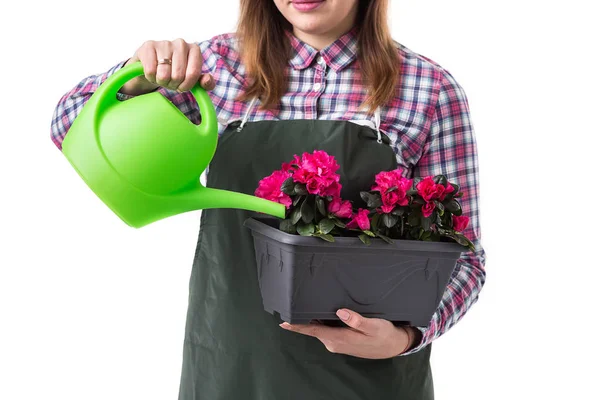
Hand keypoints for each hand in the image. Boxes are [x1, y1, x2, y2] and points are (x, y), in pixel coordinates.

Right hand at [119, 39, 215, 95]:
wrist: (154, 65)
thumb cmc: (175, 72)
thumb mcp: (193, 79)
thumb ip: (206, 82)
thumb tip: (207, 80)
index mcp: (195, 50)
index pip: (193, 74)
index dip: (186, 86)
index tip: (181, 87)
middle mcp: (181, 43)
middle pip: (178, 76)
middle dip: (172, 84)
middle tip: (170, 81)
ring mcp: (165, 43)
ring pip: (164, 75)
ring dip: (161, 81)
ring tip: (161, 76)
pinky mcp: (149, 45)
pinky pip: (150, 71)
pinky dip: (150, 77)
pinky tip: (152, 72)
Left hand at [279, 309, 418, 358]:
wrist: (393, 346)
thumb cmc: (383, 335)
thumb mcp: (373, 326)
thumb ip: (356, 320)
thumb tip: (340, 312)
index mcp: (339, 338)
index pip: (313, 331)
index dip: (297, 326)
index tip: (284, 322)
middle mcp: (334, 343)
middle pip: (313, 329)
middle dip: (303, 319)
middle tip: (292, 304)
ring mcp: (336, 343)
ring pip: (319, 330)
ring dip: (312, 320)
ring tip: (304, 306)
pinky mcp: (341, 341)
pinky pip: (326, 331)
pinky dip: (321, 323)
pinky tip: (321, 314)